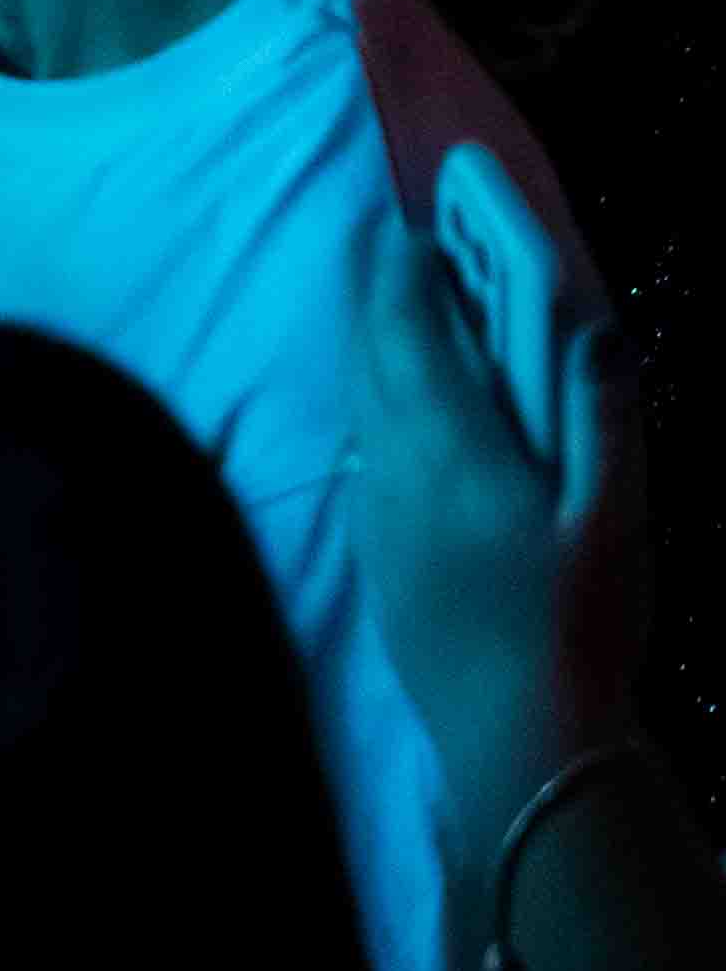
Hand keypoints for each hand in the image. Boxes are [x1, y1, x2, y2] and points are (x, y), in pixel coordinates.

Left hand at [354, 211, 649, 798]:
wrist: (520, 747)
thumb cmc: (578, 627)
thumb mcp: (613, 520)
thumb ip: (600, 416)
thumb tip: (592, 327)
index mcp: (450, 446)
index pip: (404, 326)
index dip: (406, 267)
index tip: (419, 223)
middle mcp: (393, 469)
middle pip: (365, 354)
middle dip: (379, 292)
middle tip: (404, 249)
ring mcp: (375, 516)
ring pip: (357, 404)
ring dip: (373, 348)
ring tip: (406, 319)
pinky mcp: (375, 556)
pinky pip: (362, 452)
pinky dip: (376, 406)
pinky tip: (408, 420)